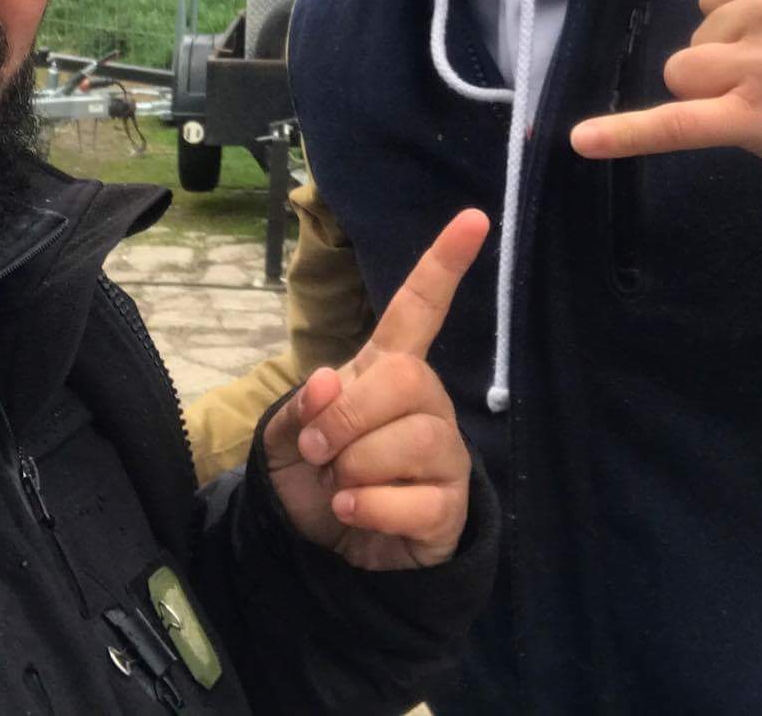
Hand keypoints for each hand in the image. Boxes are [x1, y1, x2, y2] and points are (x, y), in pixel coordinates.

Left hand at [263, 209, 488, 570]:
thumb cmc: (315, 474)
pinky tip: (355, 515)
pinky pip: (411, 502)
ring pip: (406, 442)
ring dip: (352, 473)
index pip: (419, 308)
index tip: (473, 217)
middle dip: (344, 420)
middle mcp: (425, 401)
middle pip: (403, 380)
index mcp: (388, 369)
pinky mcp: (450, 504)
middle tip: (320, 451)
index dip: (443, 263)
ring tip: (342, 488)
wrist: (325, 545)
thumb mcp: (288, 434)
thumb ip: (302, 404)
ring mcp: (444, 452)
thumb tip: (330, 383)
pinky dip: (367, 512)